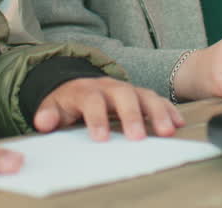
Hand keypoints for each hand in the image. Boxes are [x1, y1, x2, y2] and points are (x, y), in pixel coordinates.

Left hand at [34, 76, 183, 140]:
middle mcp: (110, 87)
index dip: (96, 118)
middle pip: (123, 95)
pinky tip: (178, 123)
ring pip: (144, 95)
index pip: (92, 100)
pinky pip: (157, 99)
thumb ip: (48, 114)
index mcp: (86, 90)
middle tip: (138, 137)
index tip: (101, 138)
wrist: (77, 83)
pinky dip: (168, 110)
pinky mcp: (140, 95)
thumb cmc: (68, 101)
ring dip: (157, 113)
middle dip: (132, 115)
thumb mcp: (53, 106)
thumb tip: (43, 121)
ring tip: (167, 131)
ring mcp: (127, 89)